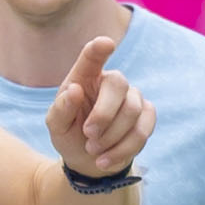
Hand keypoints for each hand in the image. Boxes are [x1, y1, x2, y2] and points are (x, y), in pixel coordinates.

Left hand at [47, 31, 149, 184]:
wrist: (89, 160)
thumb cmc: (69, 135)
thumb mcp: (57, 126)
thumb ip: (61, 109)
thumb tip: (75, 90)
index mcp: (84, 77)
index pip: (92, 57)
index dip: (98, 49)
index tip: (105, 43)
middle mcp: (111, 81)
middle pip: (118, 85)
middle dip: (103, 115)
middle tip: (88, 136)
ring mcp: (133, 96)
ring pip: (133, 110)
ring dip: (111, 137)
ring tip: (93, 151)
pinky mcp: (147, 115)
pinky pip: (143, 130)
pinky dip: (124, 149)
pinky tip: (106, 159)